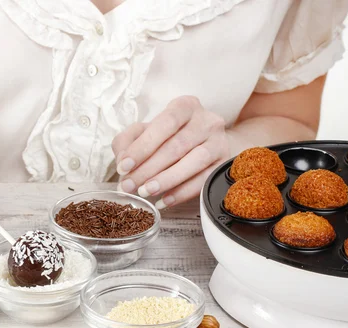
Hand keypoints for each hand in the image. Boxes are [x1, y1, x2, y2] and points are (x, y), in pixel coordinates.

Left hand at [113, 96, 228, 208]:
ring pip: (195, 161)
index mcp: (185, 106)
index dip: (142, 147)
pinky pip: (205, 179)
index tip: (123, 166)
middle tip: (129, 186)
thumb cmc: (170, 136)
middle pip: (177, 146)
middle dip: (148, 169)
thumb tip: (123, 162)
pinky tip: (165, 200)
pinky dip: (183, 192)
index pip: (164, 124)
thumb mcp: (145, 131)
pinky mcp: (224, 163)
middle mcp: (206, 120)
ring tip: (146, 192)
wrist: (206, 142)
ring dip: (167, 180)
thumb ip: (128, 141)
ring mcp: (219, 141)